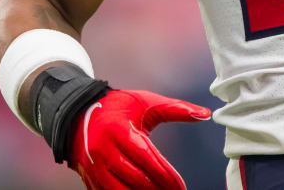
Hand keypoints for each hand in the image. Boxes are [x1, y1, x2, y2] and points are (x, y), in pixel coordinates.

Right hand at [69, 89, 210, 189]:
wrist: (78, 113)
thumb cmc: (118, 107)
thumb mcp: (145, 102)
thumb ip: (175, 109)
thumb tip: (205, 114)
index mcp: (118, 130)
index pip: (147, 158)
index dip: (166, 175)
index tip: (180, 187)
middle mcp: (103, 150)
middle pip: (135, 178)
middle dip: (158, 189)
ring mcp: (94, 166)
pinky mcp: (89, 178)